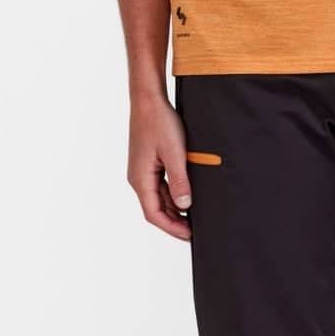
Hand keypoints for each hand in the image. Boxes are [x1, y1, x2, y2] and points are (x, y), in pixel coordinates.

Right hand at [127, 93, 192, 239]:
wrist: (149, 100)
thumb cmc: (159, 123)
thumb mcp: (174, 153)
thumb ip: (180, 181)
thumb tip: (185, 206)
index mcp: (140, 179)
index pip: (153, 214)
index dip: (172, 228)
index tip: (190, 235)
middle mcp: (138, 178)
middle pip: (155, 209)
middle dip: (174, 222)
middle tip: (196, 230)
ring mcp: (143, 171)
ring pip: (158, 198)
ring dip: (174, 209)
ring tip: (195, 217)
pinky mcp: (149, 164)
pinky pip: (160, 186)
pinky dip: (173, 195)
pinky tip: (187, 197)